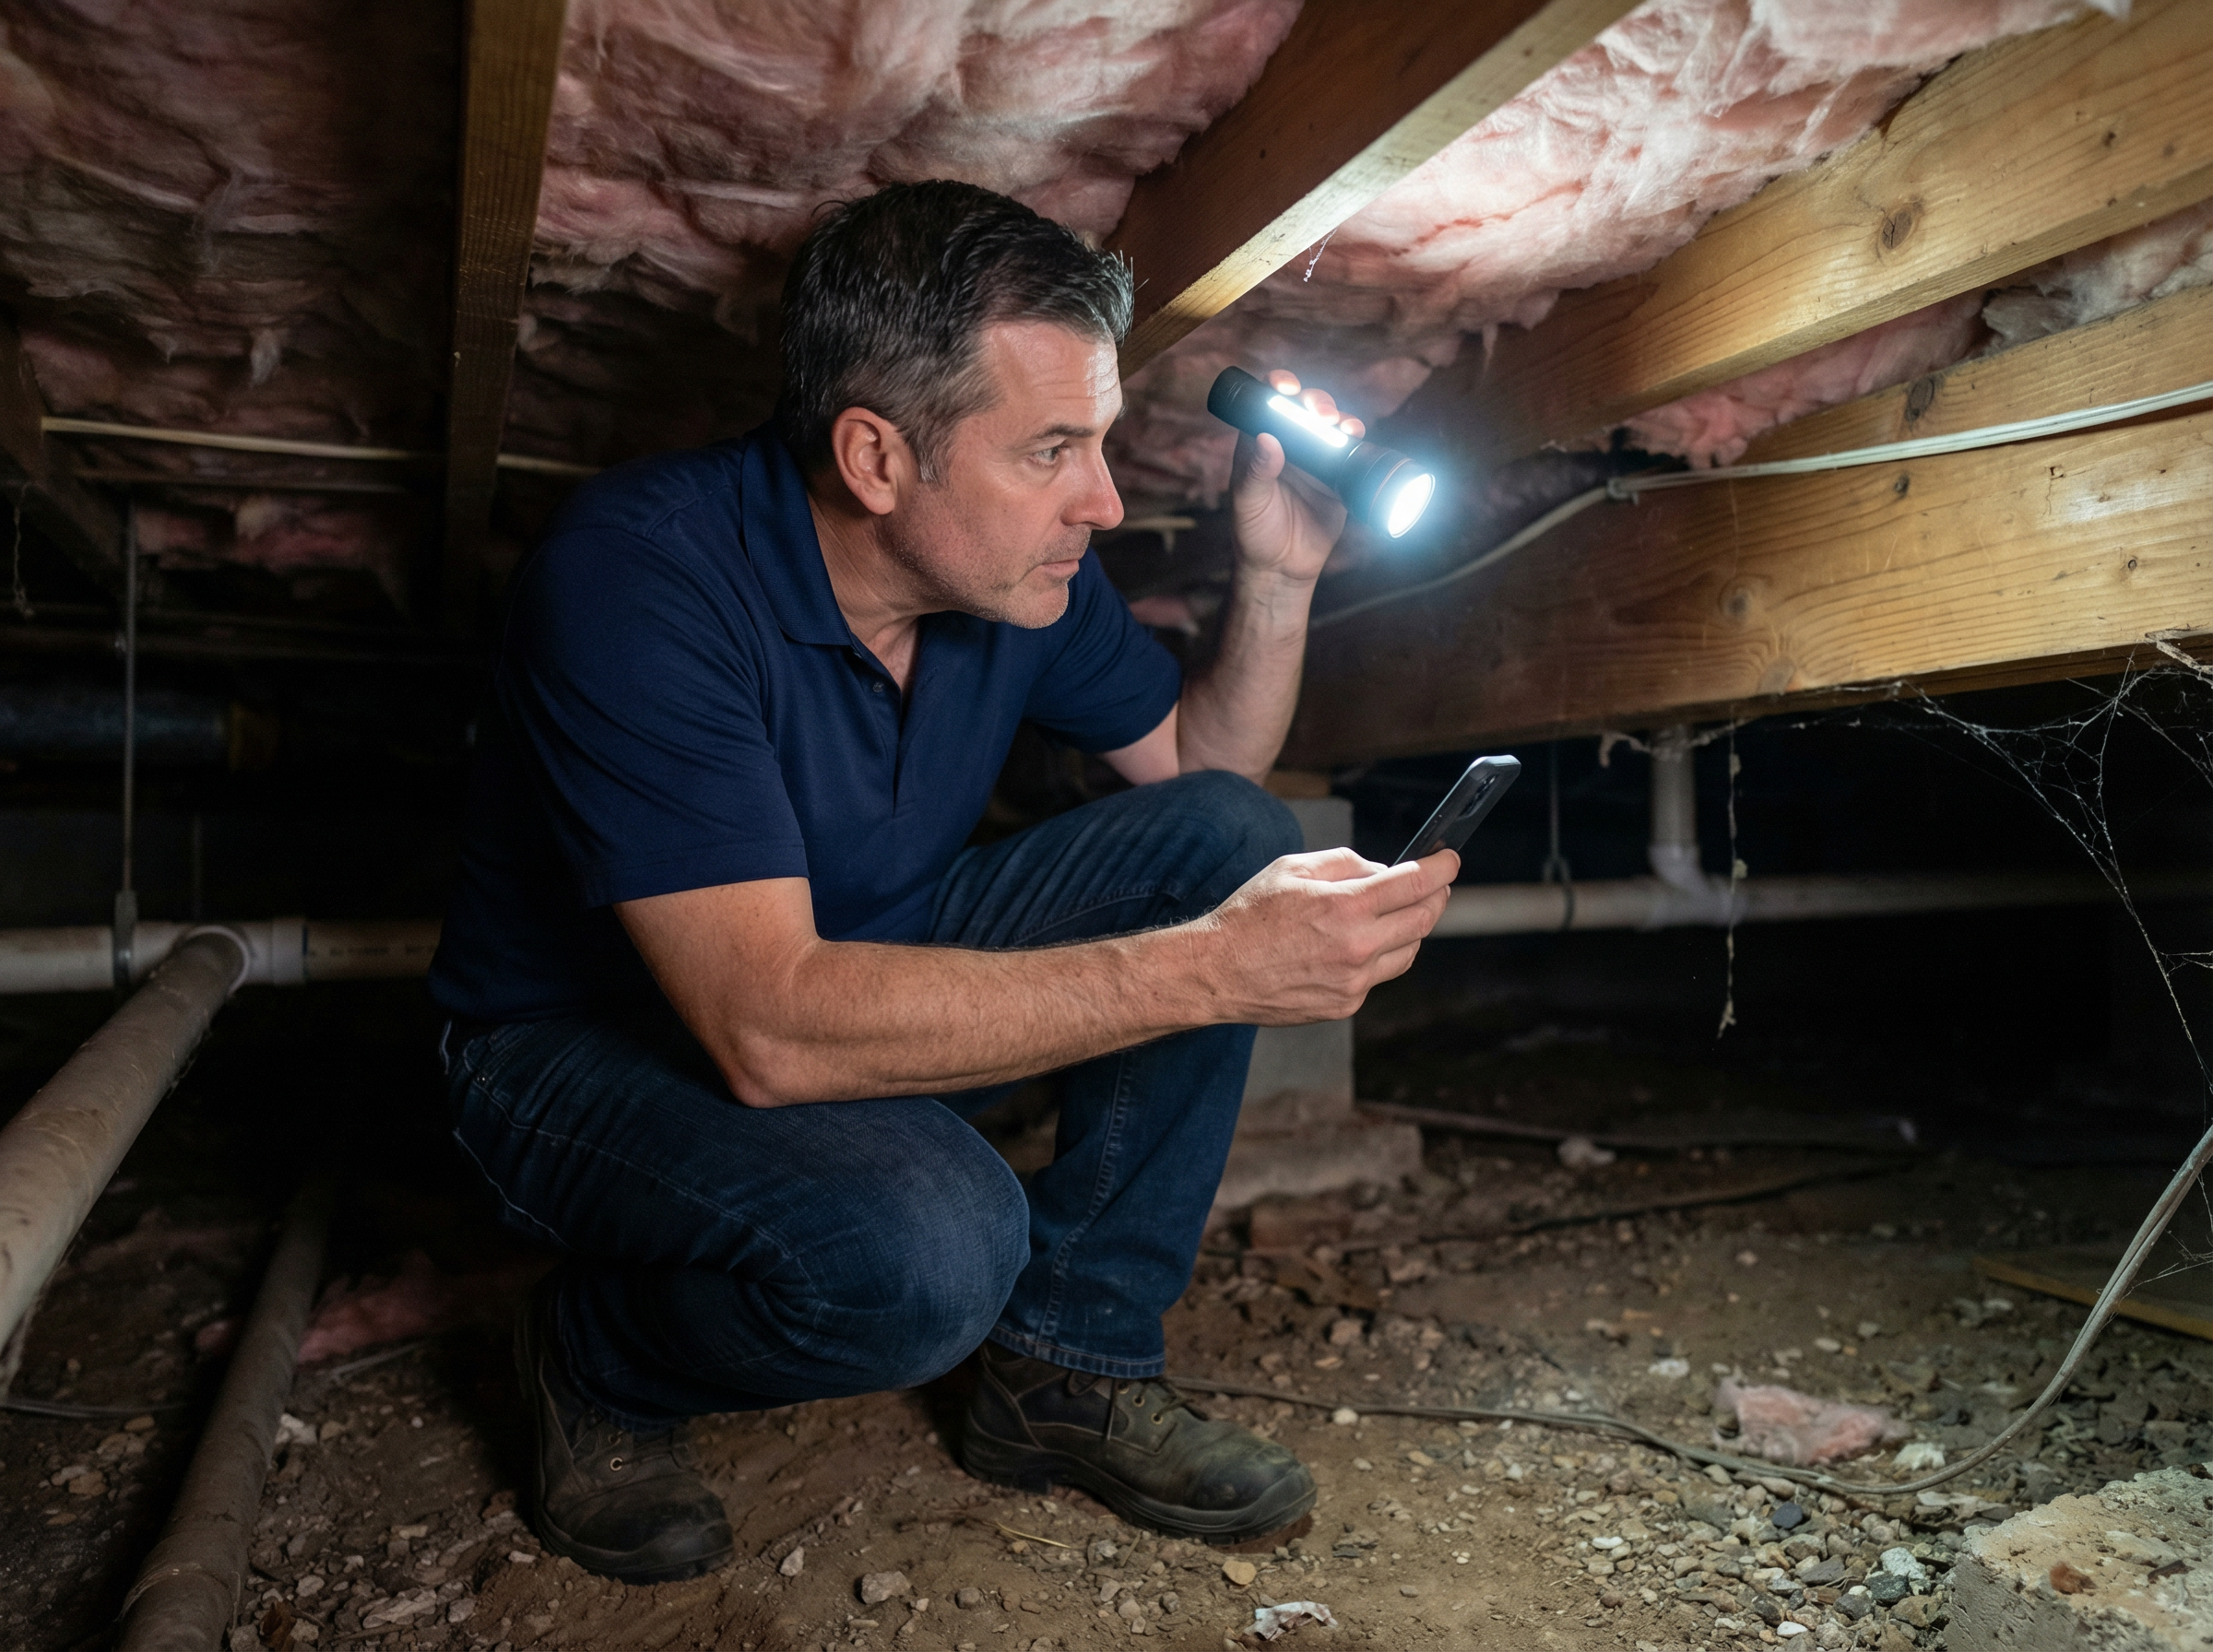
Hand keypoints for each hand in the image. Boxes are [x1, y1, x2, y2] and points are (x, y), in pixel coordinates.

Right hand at [1195, 845, 1456, 1024]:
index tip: (1449, 860)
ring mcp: (1355, 982)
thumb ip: (1346, 864)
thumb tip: (1382, 871)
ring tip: (1398, 913)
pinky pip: (1380, 975)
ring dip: (1412, 928)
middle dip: (1436, 897)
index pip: (1415, 884)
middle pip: (1424, 919)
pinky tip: (1360, 944)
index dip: (1441, 868)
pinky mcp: (1346, 1004)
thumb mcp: (1293, 868)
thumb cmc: (1249, 916)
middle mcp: (1357, 947)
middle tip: (1435, 885)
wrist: (1217, 971)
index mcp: (1345, 906)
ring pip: (1410, 951)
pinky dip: (1380, 955)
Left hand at [1228, 369, 1363, 585]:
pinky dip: (1355, 439)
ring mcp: (1315, 460)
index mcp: (1259, 444)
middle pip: (1304, 409)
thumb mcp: (1248, 502)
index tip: (1286, 387)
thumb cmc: (1254, 533)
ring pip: (1330, 425)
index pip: (1267, 404)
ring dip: (1338, 417)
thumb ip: (1255, 471)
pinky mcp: (1337, 478)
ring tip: (1341, 426)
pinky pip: (1350, 451)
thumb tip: (1267, 437)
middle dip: (1315, 402)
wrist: (1282, 569)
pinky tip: (1356, 435)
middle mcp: (1288, 446)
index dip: (1277, 387)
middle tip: (1319, 413)